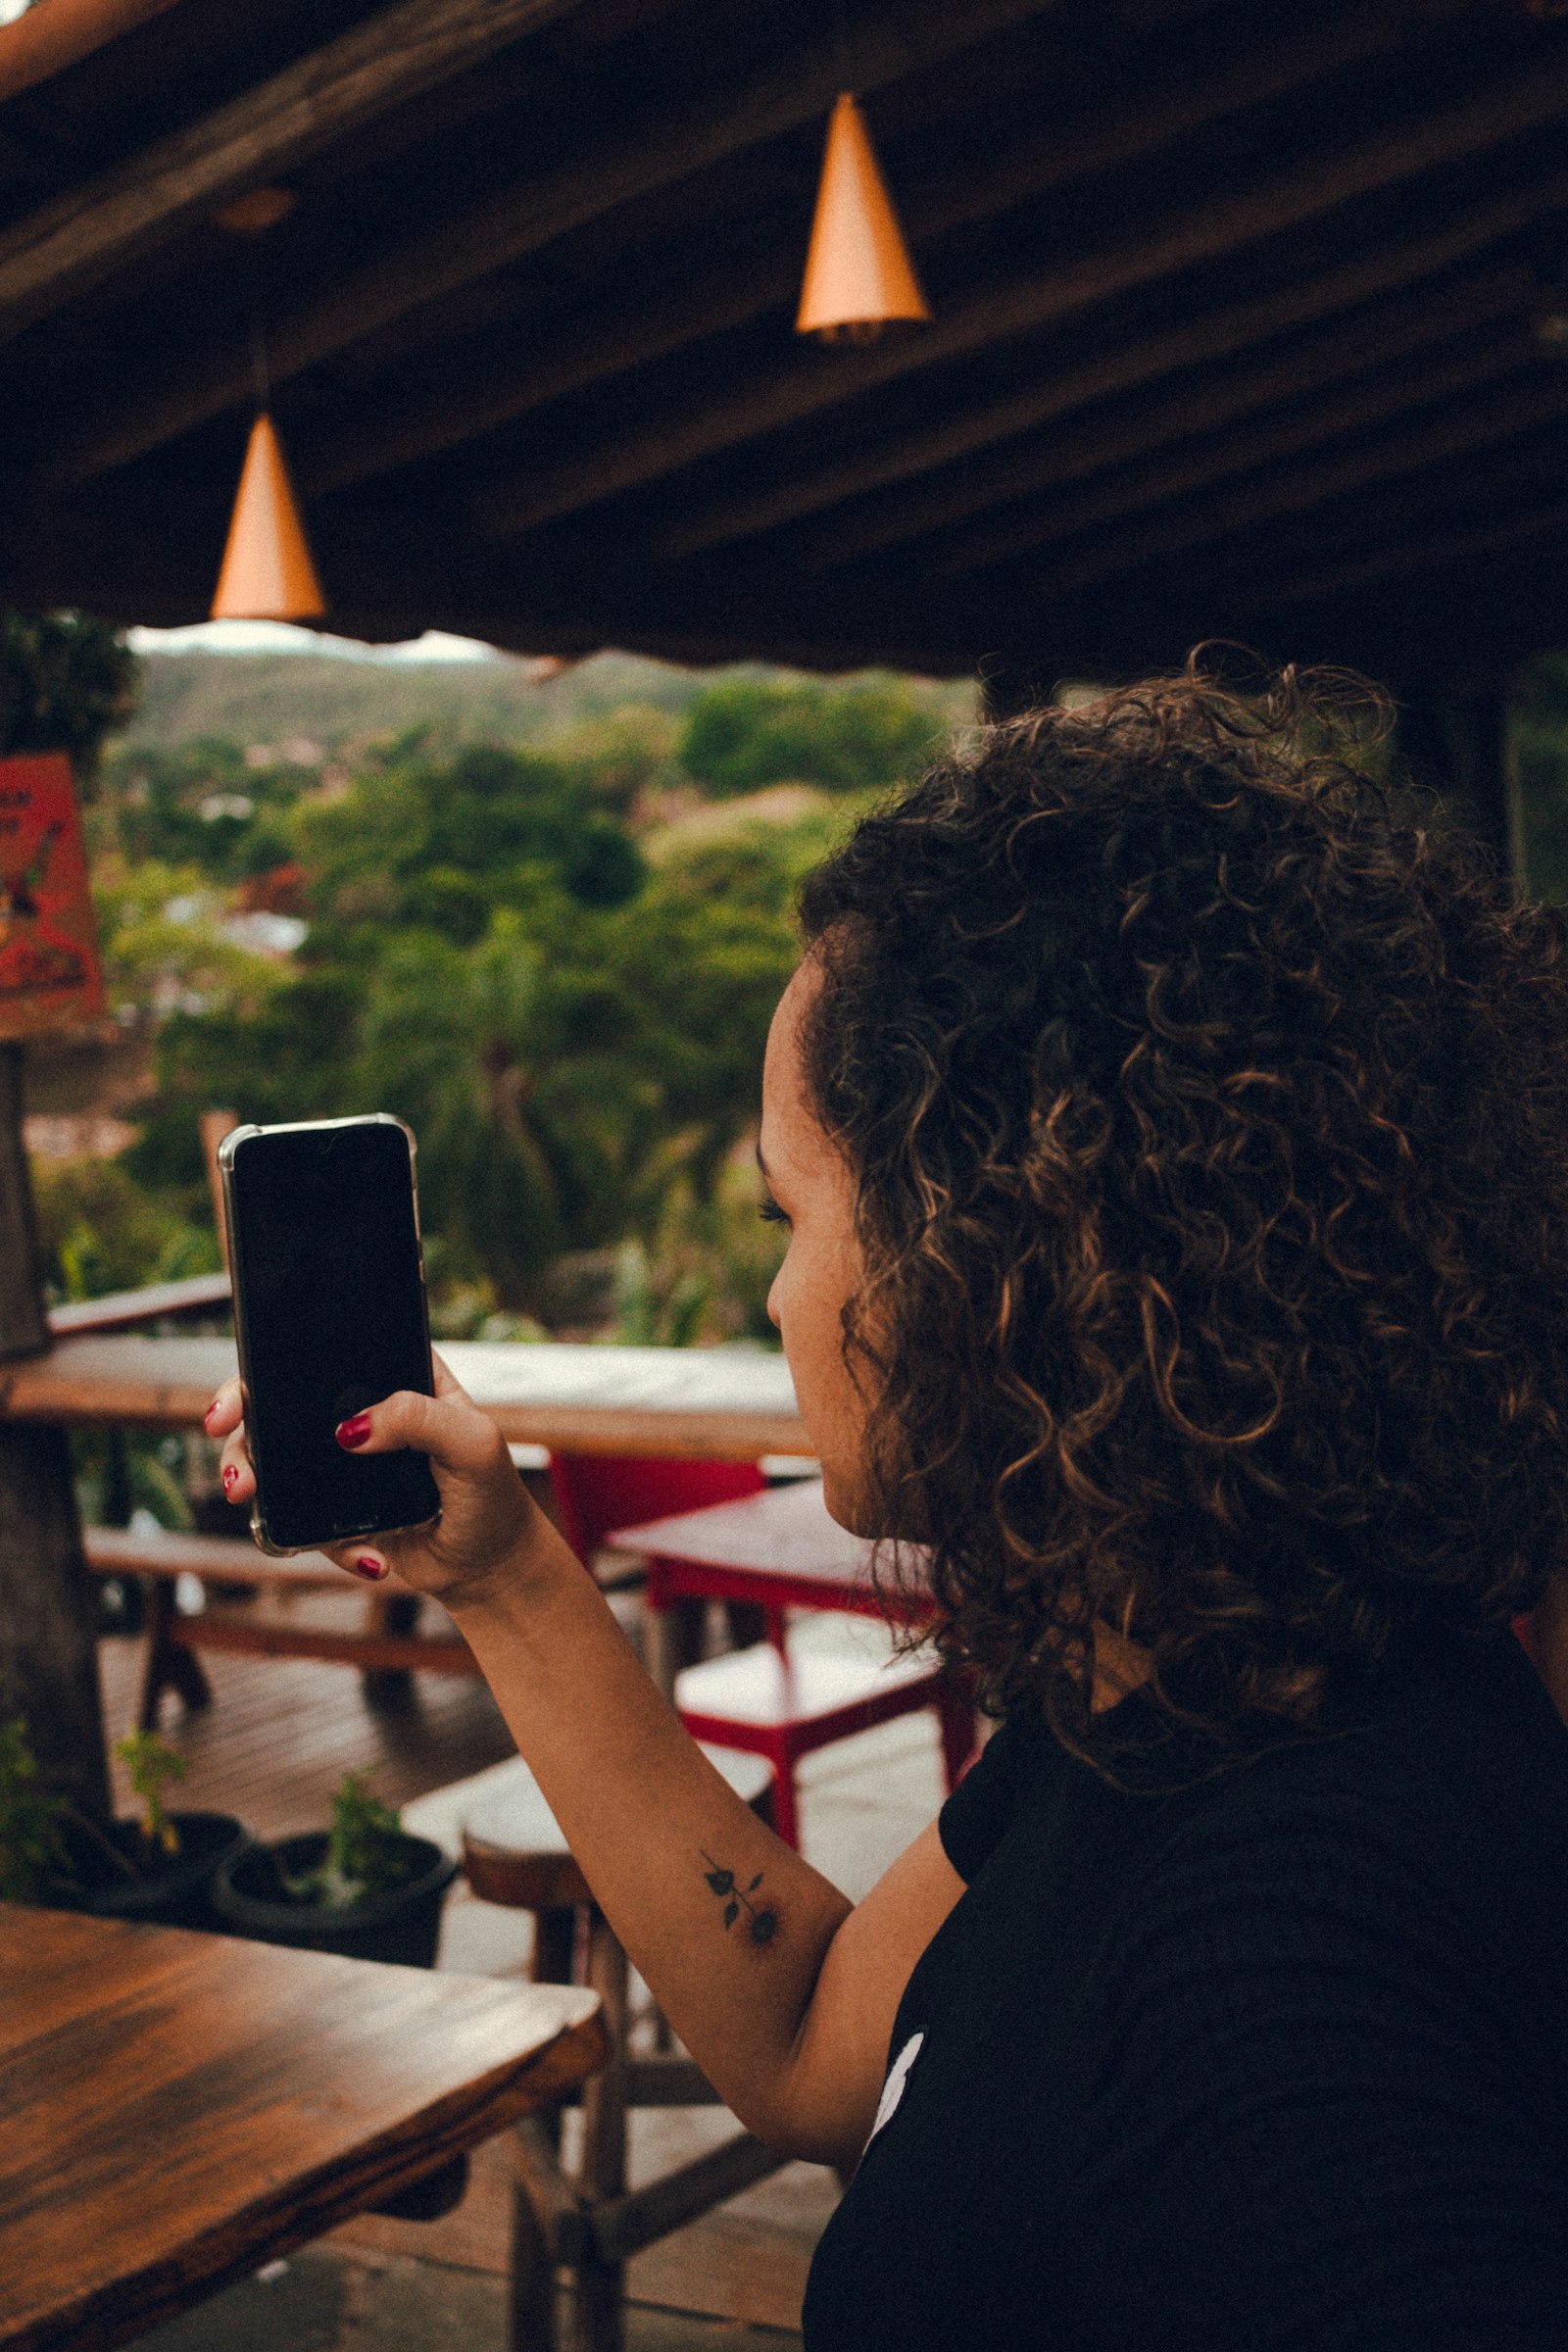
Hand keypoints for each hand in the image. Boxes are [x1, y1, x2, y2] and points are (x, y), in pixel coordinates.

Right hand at [205, 1352, 544, 1607]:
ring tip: (249, 1497)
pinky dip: (318, 1540)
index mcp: (394, 1376)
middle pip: (278, 1402)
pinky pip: (298, 1518)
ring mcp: (340, 1464)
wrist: (490, 1566)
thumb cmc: (492, 1493)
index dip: (274, 1361)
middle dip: (239, 1422)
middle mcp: (361, 1413)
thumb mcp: (472, 1443)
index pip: (325, 1351)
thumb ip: (418, 1419)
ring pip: (271, 1460)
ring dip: (251, 1477)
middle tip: (227, 1445)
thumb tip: (350, 1429)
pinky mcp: (333, 1511)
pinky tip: (371, 1554)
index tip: (242, 1395)